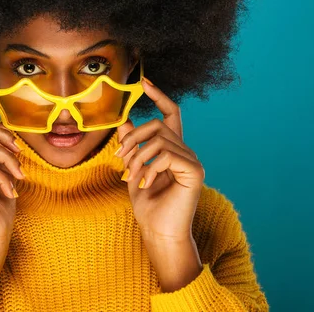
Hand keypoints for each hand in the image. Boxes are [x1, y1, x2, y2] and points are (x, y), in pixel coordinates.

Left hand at [116, 78, 205, 242]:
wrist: (157, 231)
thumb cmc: (147, 204)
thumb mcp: (133, 169)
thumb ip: (131, 146)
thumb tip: (124, 120)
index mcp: (172, 148)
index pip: (171, 113)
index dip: (159, 96)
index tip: (144, 82)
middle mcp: (185, 150)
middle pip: (157, 125)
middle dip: (133, 138)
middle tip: (120, 158)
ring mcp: (192, 160)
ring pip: (159, 140)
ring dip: (137, 158)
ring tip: (131, 177)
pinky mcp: (194, 171)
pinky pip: (166, 155)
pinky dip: (150, 168)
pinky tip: (146, 183)